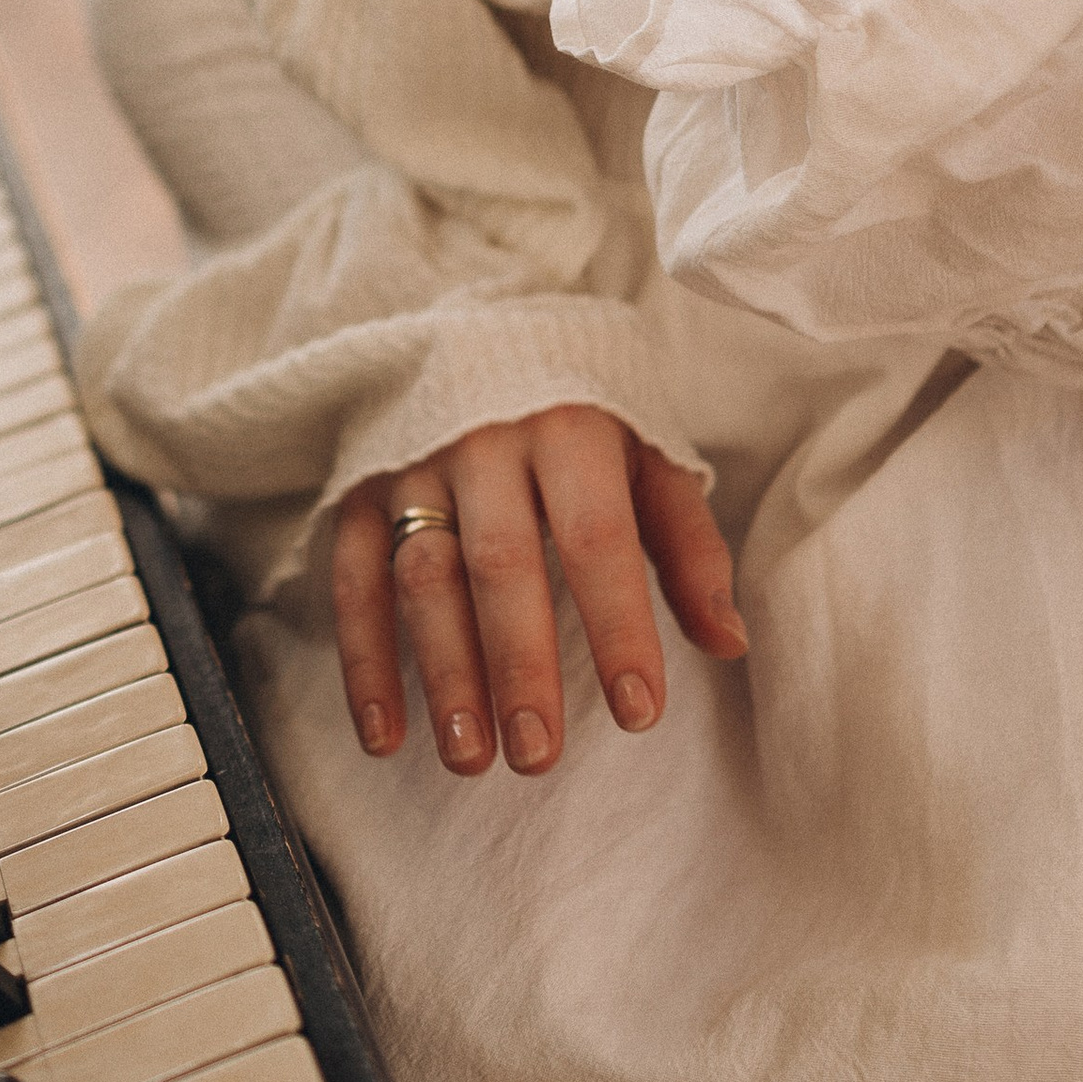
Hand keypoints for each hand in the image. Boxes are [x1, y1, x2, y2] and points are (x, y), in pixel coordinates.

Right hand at [332, 403, 745, 776]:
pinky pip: (353, 580)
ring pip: (424, 577)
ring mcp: (414, 466)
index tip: (639, 712)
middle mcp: (484, 443)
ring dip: (442, 673)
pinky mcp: (361, 492)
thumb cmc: (584, 413)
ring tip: (469, 757)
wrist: (481, 324)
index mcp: (569, 428)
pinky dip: (363, 661)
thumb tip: (729, 643)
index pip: (596, 537)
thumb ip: (689, 546)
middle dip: (518, 666)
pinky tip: (385, 735)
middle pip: (501, 563)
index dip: (617, 626)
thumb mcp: (648, 455)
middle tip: (538, 756)